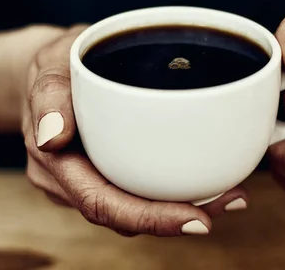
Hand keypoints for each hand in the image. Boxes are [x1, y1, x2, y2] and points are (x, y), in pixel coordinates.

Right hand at [20, 25, 248, 236]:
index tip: (196, 221)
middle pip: (126, 215)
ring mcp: (88, 179)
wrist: (51, 69)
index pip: (101, 204)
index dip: (148, 218)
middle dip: (179, 217)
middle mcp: (70, 182)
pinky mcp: (106, 170)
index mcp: (56, 164)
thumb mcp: (50, 65)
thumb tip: (52, 137)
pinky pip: (138, 187)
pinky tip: (207, 177)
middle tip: (234, 200)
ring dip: (183, 205)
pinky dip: (171, 188)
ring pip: (135, 206)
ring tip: (232, 192)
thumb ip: (49, 95)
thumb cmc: (54, 63)